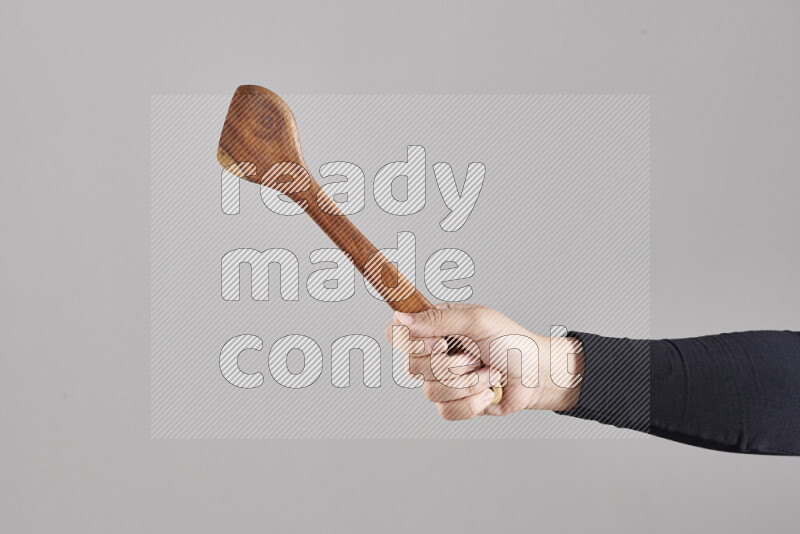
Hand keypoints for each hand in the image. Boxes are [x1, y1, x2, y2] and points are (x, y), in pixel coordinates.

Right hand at [385, 303, 583, 420]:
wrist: (536, 375)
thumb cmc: (512, 341)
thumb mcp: (478, 320)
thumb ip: (439, 318)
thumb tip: (400, 319)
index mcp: (435, 327)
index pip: (396, 333)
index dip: (411, 343)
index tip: (440, 343)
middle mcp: (433, 354)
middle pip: (413, 367)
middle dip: (453, 365)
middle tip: (476, 356)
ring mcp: (442, 381)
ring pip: (431, 392)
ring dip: (468, 383)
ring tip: (488, 373)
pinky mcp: (453, 404)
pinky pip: (446, 411)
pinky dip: (473, 402)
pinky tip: (488, 391)